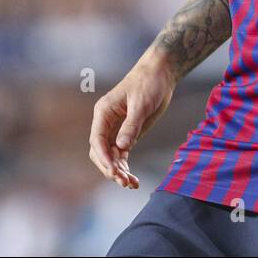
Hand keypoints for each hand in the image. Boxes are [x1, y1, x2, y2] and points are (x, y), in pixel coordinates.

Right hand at [89, 60, 175, 188]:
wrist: (160, 74)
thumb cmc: (149, 83)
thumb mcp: (142, 104)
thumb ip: (132, 125)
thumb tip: (121, 148)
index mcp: (103, 112)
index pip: (97, 140)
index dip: (103, 158)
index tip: (114, 171)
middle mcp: (106, 123)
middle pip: (99, 152)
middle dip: (109, 168)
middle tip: (124, 181)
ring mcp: (115, 130)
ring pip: (110, 157)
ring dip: (118, 171)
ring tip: (131, 184)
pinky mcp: (127, 134)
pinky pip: (121, 155)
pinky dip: (125, 168)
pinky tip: (133, 180)